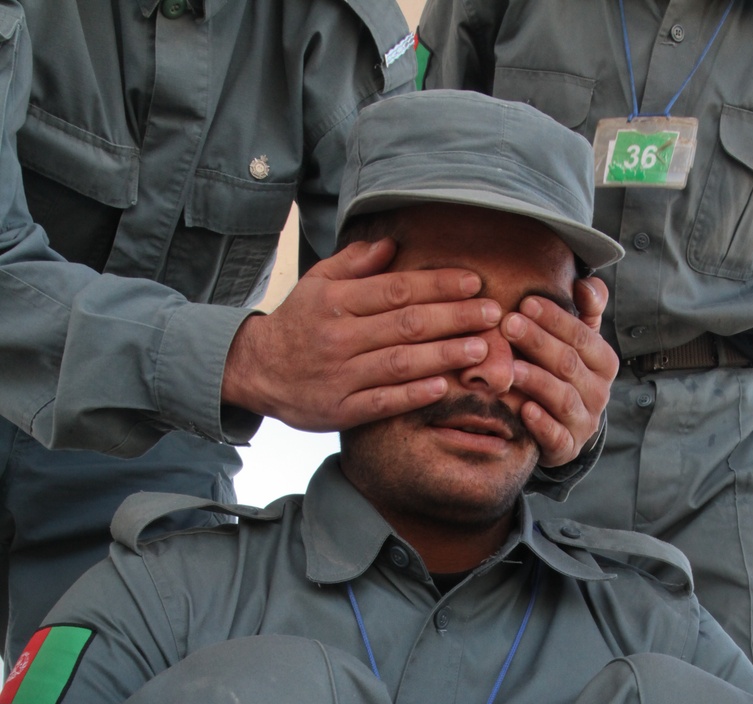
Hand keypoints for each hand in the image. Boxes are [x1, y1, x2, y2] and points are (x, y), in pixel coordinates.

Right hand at [222, 238, 502, 429]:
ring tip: (481, 349)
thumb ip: (355, 263)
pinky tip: (443, 386)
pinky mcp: (341, 409)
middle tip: (493, 313)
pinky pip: (382, 402)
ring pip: (399, 363)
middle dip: (454, 318)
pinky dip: (413, 395)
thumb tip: (392, 242)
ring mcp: (341, 375)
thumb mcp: (317, 283)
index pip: (397, 289)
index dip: (438, 285)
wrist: (257, 370)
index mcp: (337, 301)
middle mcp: (340, 337)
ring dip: (444, 355)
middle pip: (406, 324)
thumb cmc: (298, 322)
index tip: (474, 282)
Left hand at [504, 276, 617, 467]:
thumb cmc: (565, 375)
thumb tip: (586, 282)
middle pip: (569, 364)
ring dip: (537, 381)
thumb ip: (585, 312)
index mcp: (603, 363)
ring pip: (562, 399)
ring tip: (510, 368)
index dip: (555, 319)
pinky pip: (556, 436)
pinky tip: (523, 409)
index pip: (582, 336)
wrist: (565, 429)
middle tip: (508, 324)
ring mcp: (583, 422)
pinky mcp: (567, 447)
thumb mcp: (578, 343)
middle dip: (538, 342)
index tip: (525, 302)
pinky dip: (541, 424)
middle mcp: (599, 393)